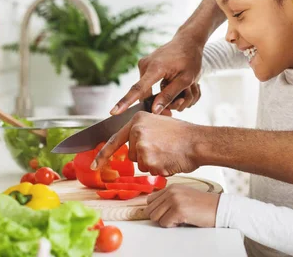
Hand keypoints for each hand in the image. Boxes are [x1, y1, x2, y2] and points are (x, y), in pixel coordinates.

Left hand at [92, 112, 206, 175]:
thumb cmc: (183, 134)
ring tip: (168, 153)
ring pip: (142, 165)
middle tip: (164, 149)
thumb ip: (142, 132)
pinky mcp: (148, 160)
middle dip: (146, 157)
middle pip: (133, 155)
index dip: (103, 154)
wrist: (198, 141)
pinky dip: (161, 170)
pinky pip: (151, 172)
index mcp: (137, 120)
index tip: (95, 165)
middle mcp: (136, 131)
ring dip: (154, 164)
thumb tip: (132, 145)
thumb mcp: (159, 123)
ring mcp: (142, 146)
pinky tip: (170, 159)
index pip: (115, 139)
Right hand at [111, 33, 204, 115]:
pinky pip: (148, 84)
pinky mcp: (145, 65)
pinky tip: (170, 84)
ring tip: (178, 93)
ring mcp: (143, 64)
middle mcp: (145, 65)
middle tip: (172, 112)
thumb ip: (169, 95)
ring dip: (159, 96)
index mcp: (155, 68)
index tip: (114, 111)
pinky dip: (157, 89)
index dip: (125, 102)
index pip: (138, 89)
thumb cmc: (190, 60)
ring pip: (146, 90)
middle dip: (156, 105)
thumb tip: (154, 110)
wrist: (188, 41)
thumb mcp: (185, 80)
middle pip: (144, 94)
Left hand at [145, 185, 219, 227]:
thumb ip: (168, 198)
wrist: (217, 208)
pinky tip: (183, 220)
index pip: (150, 200)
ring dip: (166, 221)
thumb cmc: (202, 204)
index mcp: (171, 187)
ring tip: (178, 218)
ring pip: (155, 217)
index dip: (155, 209)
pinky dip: (172, 225)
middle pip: (150, 209)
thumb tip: (154, 208)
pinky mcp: (178, 211)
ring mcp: (174, 200)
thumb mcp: (183, 195)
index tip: (162, 213)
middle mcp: (171, 192)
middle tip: (172, 217)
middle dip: (160, 216)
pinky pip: (164, 223)